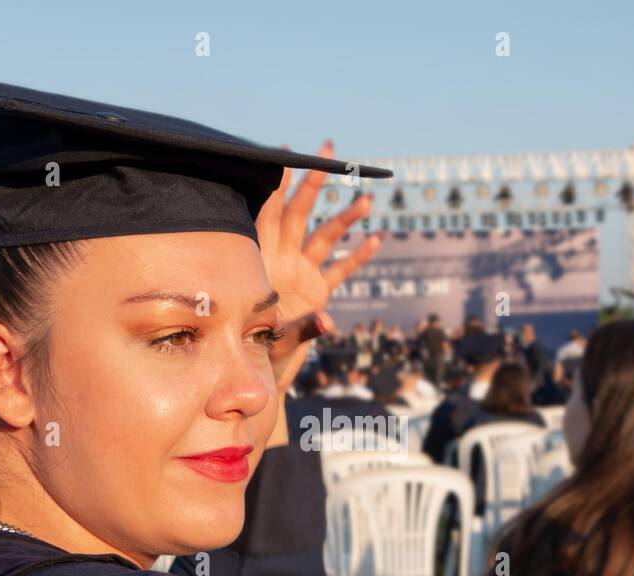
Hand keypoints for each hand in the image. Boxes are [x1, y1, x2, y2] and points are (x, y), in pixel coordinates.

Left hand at [255, 141, 383, 395]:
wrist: (263, 368)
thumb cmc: (257, 350)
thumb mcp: (275, 338)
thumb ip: (304, 327)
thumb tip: (329, 322)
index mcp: (263, 261)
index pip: (270, 214)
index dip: (277, 186)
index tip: (284, 155)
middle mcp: (283, 260)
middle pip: (300, 213)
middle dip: (313, 182)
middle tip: (327, 151)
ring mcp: (301, 274)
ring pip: (325, 237)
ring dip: (345, 218)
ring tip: (366, 199)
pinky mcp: (317, 292)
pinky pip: (340, 269)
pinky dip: (358, 256)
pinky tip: (376, 239)